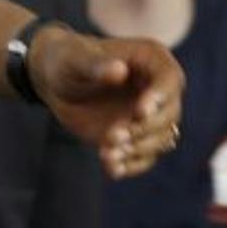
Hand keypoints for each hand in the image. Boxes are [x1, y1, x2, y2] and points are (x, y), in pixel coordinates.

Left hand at [27, 27, 183, 179]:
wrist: (56, 84)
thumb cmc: (68, 60)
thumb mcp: (76, 59)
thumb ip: (97, 65)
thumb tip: (120, 71)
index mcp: (151, 59)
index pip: (170, 79)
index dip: (159, 97)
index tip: (139, 113)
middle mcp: (156, 87)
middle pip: (170, 114)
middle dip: (144, 129)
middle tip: (112, 136)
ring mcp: (151, 115)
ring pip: (161, 139)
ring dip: (137, 150)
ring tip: (106, 154)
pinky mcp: (139, 137)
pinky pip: (146, 157)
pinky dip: (131, 165)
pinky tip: (111, 168)